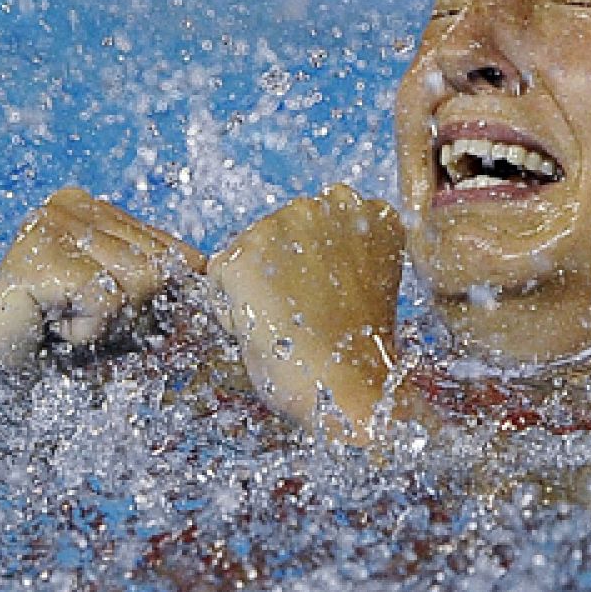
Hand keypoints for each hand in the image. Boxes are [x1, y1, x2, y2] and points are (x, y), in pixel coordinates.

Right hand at [0, 186, 204, 367]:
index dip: (159, 299)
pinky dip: (87, 332)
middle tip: (78, 325)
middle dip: (133, 314)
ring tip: (61, 324)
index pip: (171, 248)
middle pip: (159, 265)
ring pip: (139, 282)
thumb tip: (214, 278)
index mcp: (91, 206)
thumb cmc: (51, 343)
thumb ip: (158, 286)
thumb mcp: (116, 306)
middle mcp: (71, 202)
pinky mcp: (42, 255)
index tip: (105, 315)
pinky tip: (51, 329)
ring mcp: (52, 223)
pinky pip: (108, 300)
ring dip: (107, 326)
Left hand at [207, 184, 407, 442]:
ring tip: (287, 325)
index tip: (331, 299)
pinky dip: (229, 307)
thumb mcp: (364, 285)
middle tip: (305, 317)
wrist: (350, 386)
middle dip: (279, 268)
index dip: (316, 265)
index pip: (321, 223)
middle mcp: (330, 205)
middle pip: (280, 231)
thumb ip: (338, 254)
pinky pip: (219, 278)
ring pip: (248, 251)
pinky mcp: (243, 253)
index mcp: (371, 214)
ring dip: (254, 285)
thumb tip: (292, 252)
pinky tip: (263, 331)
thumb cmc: (358, 352)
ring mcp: (284, 224)